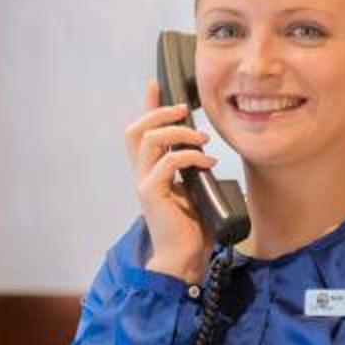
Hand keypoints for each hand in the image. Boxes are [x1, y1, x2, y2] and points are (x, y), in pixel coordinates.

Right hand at [125, 80, 213, 282]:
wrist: (183, 259)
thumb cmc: (190, 230)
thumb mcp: (194, 190)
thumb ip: (192, 171)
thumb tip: (206, 154)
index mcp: (150, 173)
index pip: (141, 133)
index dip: (147, 107)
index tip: (155, 86)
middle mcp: (143, 175)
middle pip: (136, 130)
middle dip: (158, 113)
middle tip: (182, 110)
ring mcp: (145, 184)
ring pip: (150, 140)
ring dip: (178, 133)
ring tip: (202, 140)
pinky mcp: (153, 194)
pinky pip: (168, 163)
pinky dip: (190, 157)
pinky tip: (208, 163)